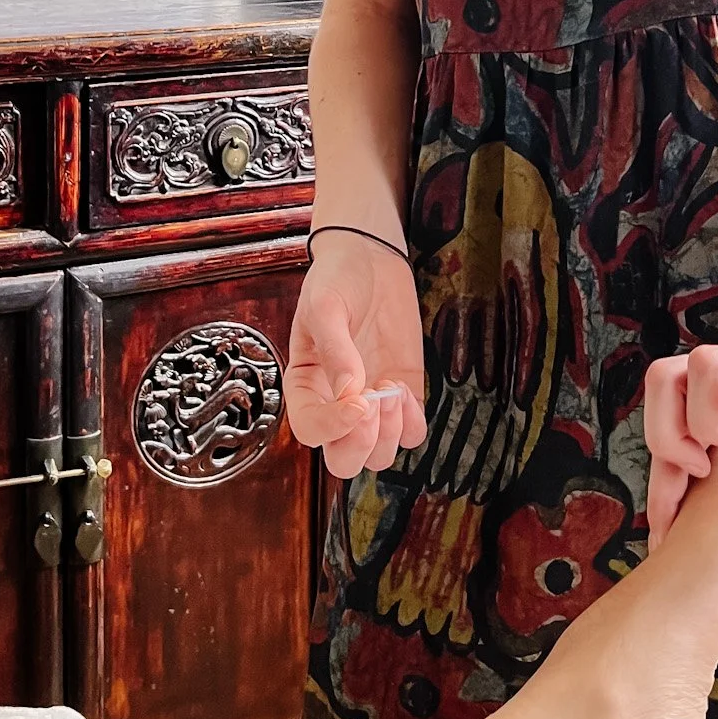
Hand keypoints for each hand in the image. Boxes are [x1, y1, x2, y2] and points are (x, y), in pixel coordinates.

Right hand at [284, 232, 428, 478]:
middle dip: (361, 443)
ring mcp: (371, 403)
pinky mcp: (402, 394)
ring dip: (388, 434)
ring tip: (391, 390)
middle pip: (343, 461)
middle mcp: (336, 404)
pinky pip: (411, 434)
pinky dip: (412, 424)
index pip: (310, 430)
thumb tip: (349, 392)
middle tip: (374, 402)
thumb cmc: (335, 280)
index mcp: (305, 387)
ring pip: (379, 455)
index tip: (357, 400)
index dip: (333, 427)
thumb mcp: (325, 307)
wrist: (368, 258)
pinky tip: (403, 390)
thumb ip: (335, 350)